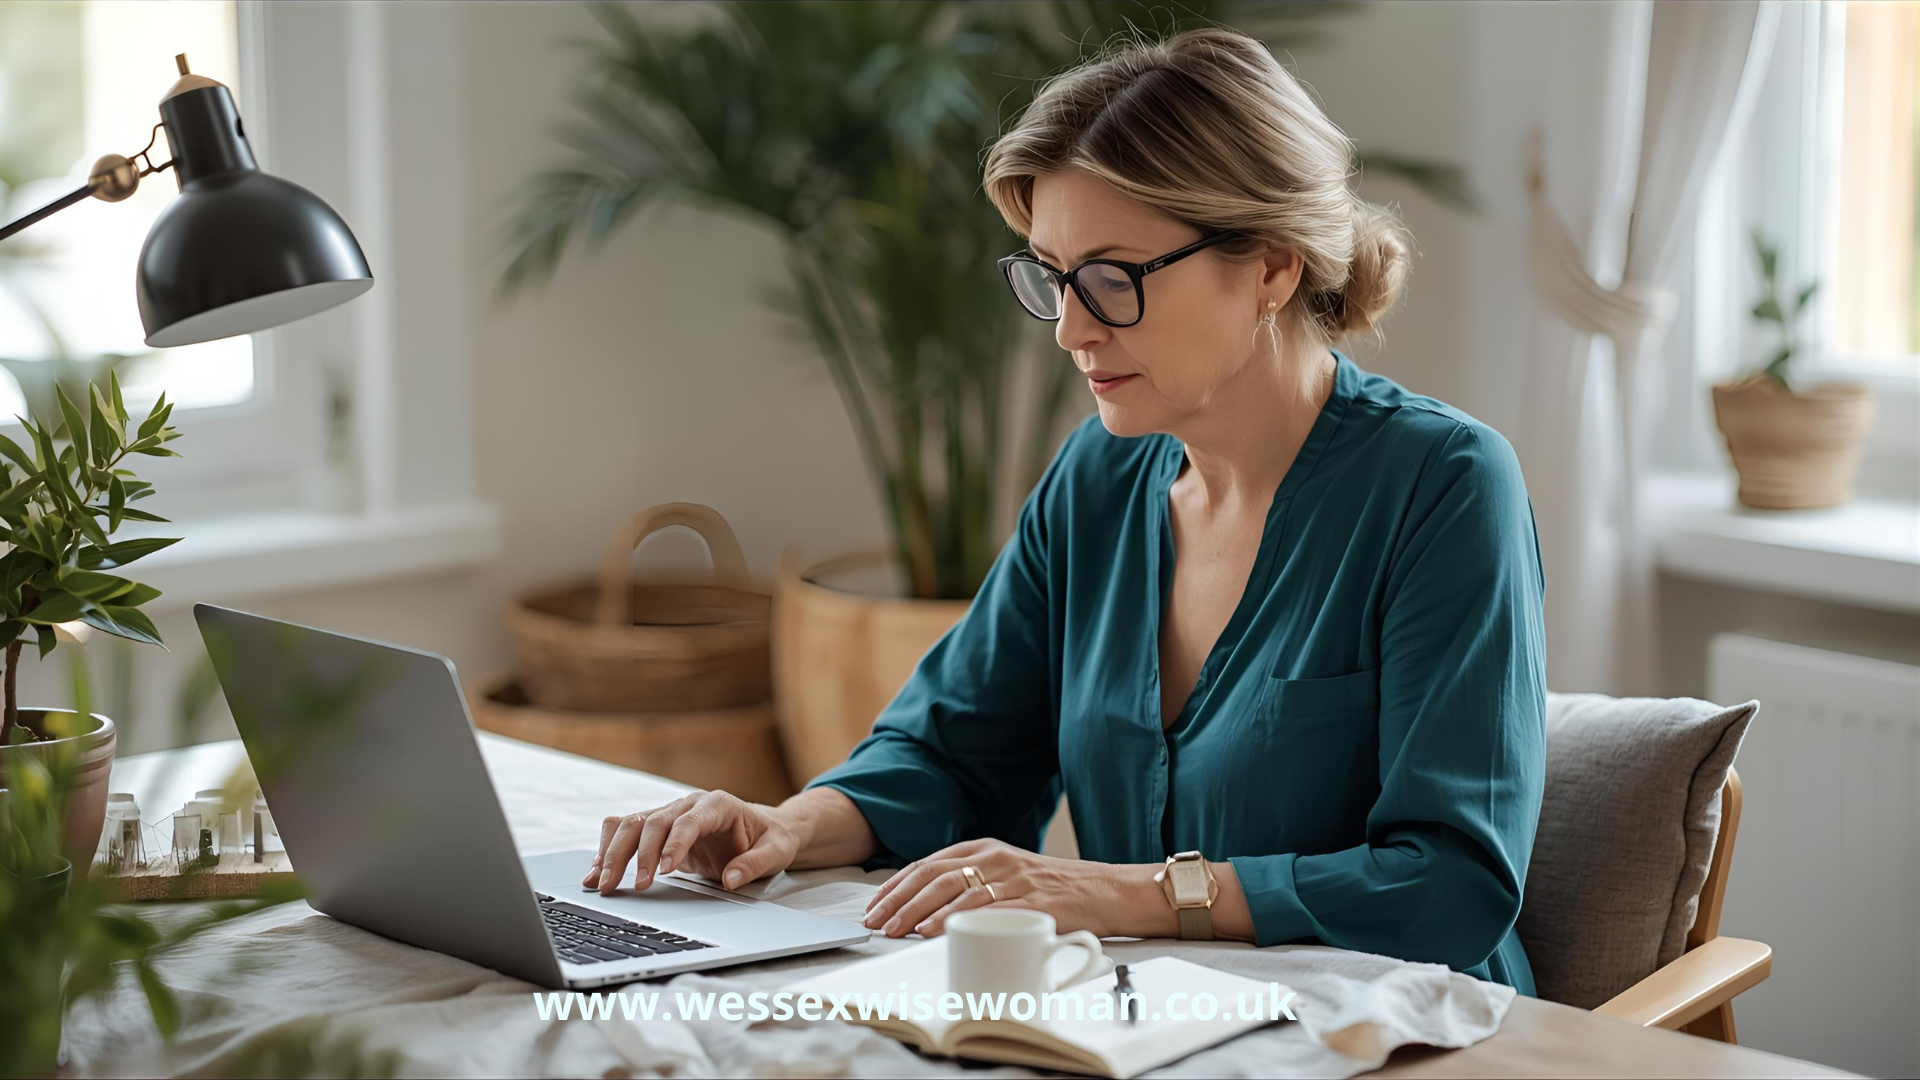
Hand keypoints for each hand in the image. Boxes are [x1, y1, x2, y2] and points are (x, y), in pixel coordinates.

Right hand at [584, 790, 800, 894]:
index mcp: (717, 804)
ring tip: (600, 882)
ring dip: (613, 852)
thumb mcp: (776, 851)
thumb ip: (755, 864)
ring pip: (632, 824)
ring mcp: (670, 814)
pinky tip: (596, 871)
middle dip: (637, 854)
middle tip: (630, 886)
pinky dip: (608, 849)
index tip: (662, 871)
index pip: (688, 821)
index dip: (673, 844)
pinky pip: (626, 832)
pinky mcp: (658, 830)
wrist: (763, 829)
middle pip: (653, 821)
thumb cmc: (769, 838)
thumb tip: (732, 879)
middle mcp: (688, 804)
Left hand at [861, 838, 1134, 938]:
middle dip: (898, 900)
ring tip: (896, 930)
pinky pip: (987, 909)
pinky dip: (956, 920)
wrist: (1103, 891)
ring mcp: (1014, 879)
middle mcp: (995, 858)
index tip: (873, 906)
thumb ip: (970, 882)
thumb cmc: (1051, 888)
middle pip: (933, 876)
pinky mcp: (1032, 902)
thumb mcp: (1006, 873)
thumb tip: (922, 908)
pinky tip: (935, 931)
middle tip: (876, 922)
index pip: (927, 864)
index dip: (895, 885)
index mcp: (984, 849)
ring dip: (919, 912)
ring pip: (954, 891)